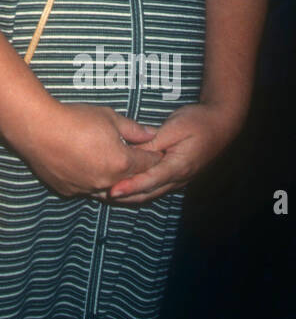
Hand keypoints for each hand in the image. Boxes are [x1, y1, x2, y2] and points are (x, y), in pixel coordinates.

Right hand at [19, 103, 162, 199]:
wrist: (38, 128)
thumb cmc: (74, 119)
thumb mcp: (108, 117)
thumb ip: (133, 129)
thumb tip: (151, 134)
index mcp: (121, 162)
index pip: (147, 163)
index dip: (154, 156)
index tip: (156, 152)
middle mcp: (108, 181)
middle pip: (131, 180)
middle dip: (137, 172)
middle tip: (137, 162)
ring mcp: (87, 189)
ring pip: (109, 190)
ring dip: (114, 181)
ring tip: (112, 168)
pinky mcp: (69, 191)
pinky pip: (86, 190)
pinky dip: (91, 183)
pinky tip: (87, 171)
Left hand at [106, 103, 241, 205]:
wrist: (220, 124)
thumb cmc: (198, 122)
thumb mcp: (174, 128)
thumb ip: (153, 141)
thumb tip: (132, 150)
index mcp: (179, 166)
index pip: (151, 180)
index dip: (131, 186)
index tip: (113, 191)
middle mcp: (178, 178)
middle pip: (147, 192)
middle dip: (123, 196)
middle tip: (98, 193)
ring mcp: (177, 180)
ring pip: (149, 193)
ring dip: (128, 195)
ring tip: (103, 193)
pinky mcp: (174, 176)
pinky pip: (153, 187)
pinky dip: (136, 189)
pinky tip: (120, 186)